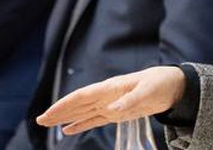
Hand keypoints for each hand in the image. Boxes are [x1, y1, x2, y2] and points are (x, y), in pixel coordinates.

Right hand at [37, 66, 184, 135]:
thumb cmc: (160, 83)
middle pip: (77, 104)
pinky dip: (81, 124)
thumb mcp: (147, 91)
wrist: (172, 85)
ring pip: (82, 112)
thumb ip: (130, 101)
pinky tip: (68, 130)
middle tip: (40, 120)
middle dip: (58, 112)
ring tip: (47, 123)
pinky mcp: (116, 112)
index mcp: (110, 87)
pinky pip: (94, 119)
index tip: (50, 113)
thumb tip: (113, 110)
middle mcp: (106, 95)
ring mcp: (110, 104)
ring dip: (65, 118)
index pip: (82, 96)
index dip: (65, 104)